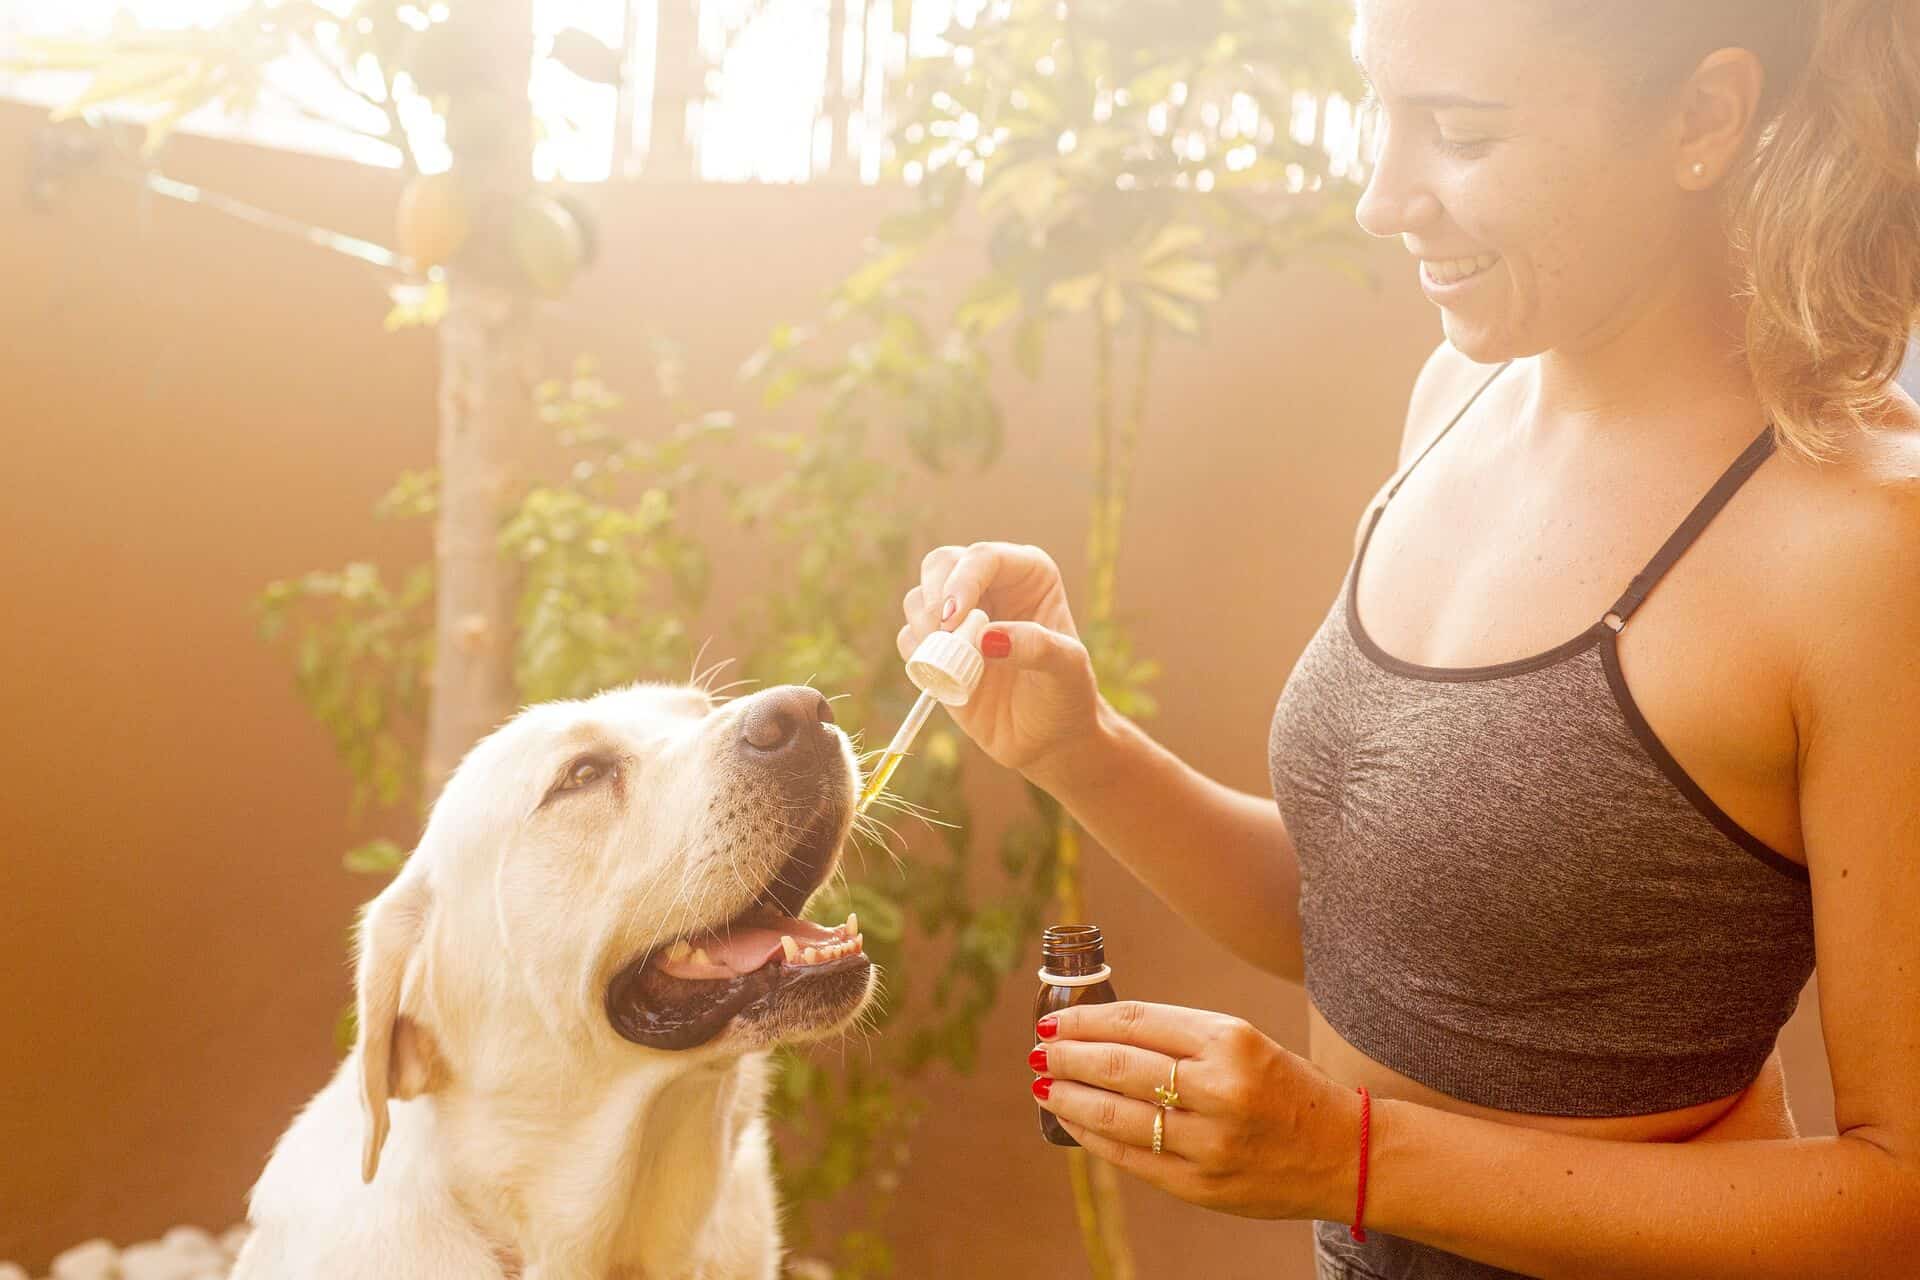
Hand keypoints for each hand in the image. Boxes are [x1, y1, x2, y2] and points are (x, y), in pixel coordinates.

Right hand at [897, 541, 1103, 777]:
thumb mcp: (1067, 669)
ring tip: (954, 663)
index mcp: (1027, 574)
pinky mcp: (937, 649)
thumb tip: (987, 638)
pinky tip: (944, 677)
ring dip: (924, 629)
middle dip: (934, 598)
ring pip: (918, 599)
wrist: (1049, 738)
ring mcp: (960, 616)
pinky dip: (916, 654)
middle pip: (940, 564)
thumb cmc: (1067, 696)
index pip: (983, 557)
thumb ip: (1036, 647)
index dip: (962, 581)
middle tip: (943, 635)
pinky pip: (908, 638)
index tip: (953, 619)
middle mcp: (990, 586)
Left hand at [1028, 1000, 1360, 1221]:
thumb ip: (1180, 1037)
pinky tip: (1073, 1124)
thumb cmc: (1286, 1088)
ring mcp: (1209, 1142)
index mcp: (1230, 1041)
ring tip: (1045, 1085)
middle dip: (1069, 1056)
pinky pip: (1131, 1158)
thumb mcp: (1243, 1041)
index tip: (1056, 1020)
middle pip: (1120, 1066)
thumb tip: (1101, 1033)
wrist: (1344, 1154)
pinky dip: (1094, 1139)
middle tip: (1040, 1049)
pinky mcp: (1201, 1185)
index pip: (1137, 1022)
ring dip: (1071, 1098)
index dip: (1086, 1020)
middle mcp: (1219, 1088)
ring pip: (1118, 1115)